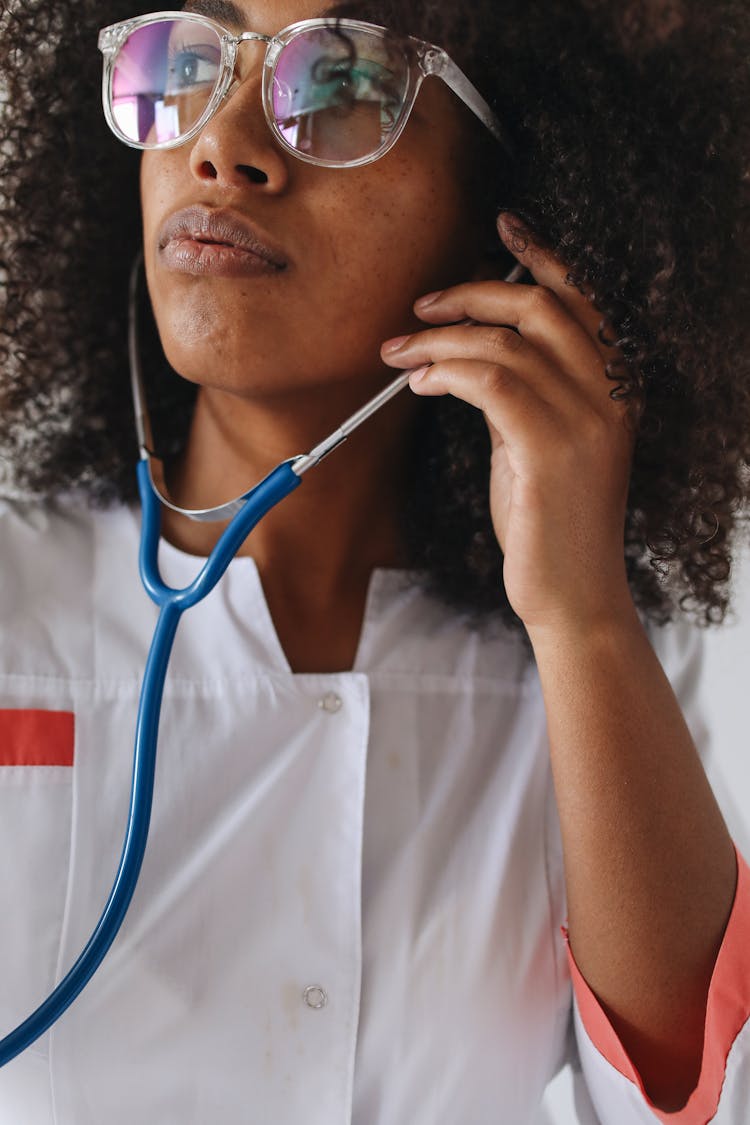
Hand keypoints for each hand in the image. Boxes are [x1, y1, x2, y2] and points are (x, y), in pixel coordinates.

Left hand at [380, 214, 637, 634]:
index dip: (541, 255)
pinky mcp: (552, 450)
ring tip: (399, 354)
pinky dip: (447, 371)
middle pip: (540, 306)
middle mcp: (611, 396)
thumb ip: (519, 394)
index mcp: (616, 389)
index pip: (582, 301)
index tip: (502, 223)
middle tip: (419, 307)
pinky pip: (492, 382)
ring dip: (439, 339)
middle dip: (470, 293)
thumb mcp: (535, 445)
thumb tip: (468, 354)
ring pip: (506, 342)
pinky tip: (421, 384)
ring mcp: (587, 422)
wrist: (571, 595)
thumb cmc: (548, 523)